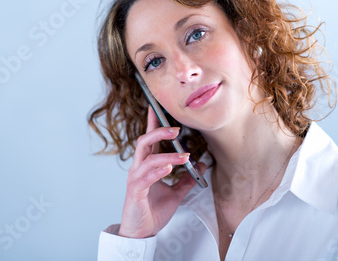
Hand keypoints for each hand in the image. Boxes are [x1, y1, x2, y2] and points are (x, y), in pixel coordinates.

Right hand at [118, 106, 205, 238]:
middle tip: (177, 129)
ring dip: (167, 156)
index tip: (156, 106)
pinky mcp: (135, 192)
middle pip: (144, 142)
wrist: (141, 232)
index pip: (149, 139)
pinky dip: (158, 171)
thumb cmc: (152, 211)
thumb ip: (186, 180)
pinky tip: (170, 169)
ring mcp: (136, 179)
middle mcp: (139, 168)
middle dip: (159, 132)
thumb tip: (202, 167)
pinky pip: (146, 178)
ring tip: (184, 156)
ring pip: (148, 159)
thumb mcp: (175, 194)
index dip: (152, 122)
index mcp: (146, 165)